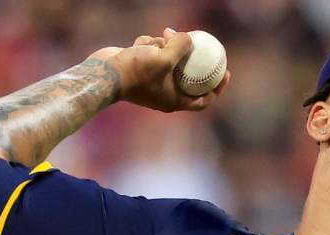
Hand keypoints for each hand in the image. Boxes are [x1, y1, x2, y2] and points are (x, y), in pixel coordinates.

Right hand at [92, 28, 230, 112]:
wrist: (103, 74)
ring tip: (159, 39)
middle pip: (188, 75)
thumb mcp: (164, 58)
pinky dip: (149, 45)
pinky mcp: (141, 68)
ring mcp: (152, 80)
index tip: (226, 72)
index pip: (204, 100)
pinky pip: (153, 52)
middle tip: (197, 41)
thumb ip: (181, 47)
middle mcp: (164, 93)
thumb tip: (190, 38)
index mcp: (174, 101)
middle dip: (190, 56)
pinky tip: (138, 44)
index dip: (217, 87)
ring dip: (165, 46)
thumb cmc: (134, 72)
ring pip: (169, 58)